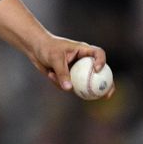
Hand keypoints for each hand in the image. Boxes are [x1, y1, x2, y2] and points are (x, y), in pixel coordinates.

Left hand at [0, 0, 115, 98]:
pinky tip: (49, 73)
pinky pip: (68, 86)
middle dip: (106, 85)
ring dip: (71, 84)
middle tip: (107, 95)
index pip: (98, 54)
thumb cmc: (46, 48)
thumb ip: (62, 72)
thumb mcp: (54, 58)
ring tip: (54, 74)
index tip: (97, 70)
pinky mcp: (69, 78)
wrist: (35, 49)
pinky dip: (59, 83)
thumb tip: (69, 89)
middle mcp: (84, 61)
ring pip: (84, 84)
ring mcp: (77, 71)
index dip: (101, 62)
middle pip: (100, 74)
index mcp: (84, 51)